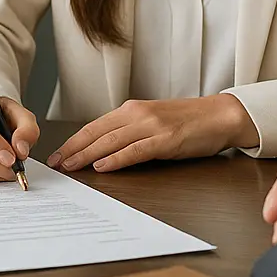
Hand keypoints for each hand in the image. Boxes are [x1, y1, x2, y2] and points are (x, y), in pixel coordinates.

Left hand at [48, 94, 257, 173]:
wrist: (220, 115)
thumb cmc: (188, 121)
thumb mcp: (153, 121)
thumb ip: (130, 131)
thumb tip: (105, 149)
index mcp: (132, 109)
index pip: (94, 126)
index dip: (73, 141)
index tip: (57, 154)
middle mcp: (137, 114)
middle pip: (97, 133)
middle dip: (73, 149)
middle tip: (55, 164)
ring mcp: (152, 126)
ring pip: (111, 141)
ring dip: (87, 155)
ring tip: (70, 167)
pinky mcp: (166, 139)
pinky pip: (135, 150)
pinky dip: (116, 159)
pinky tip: (102, 167)